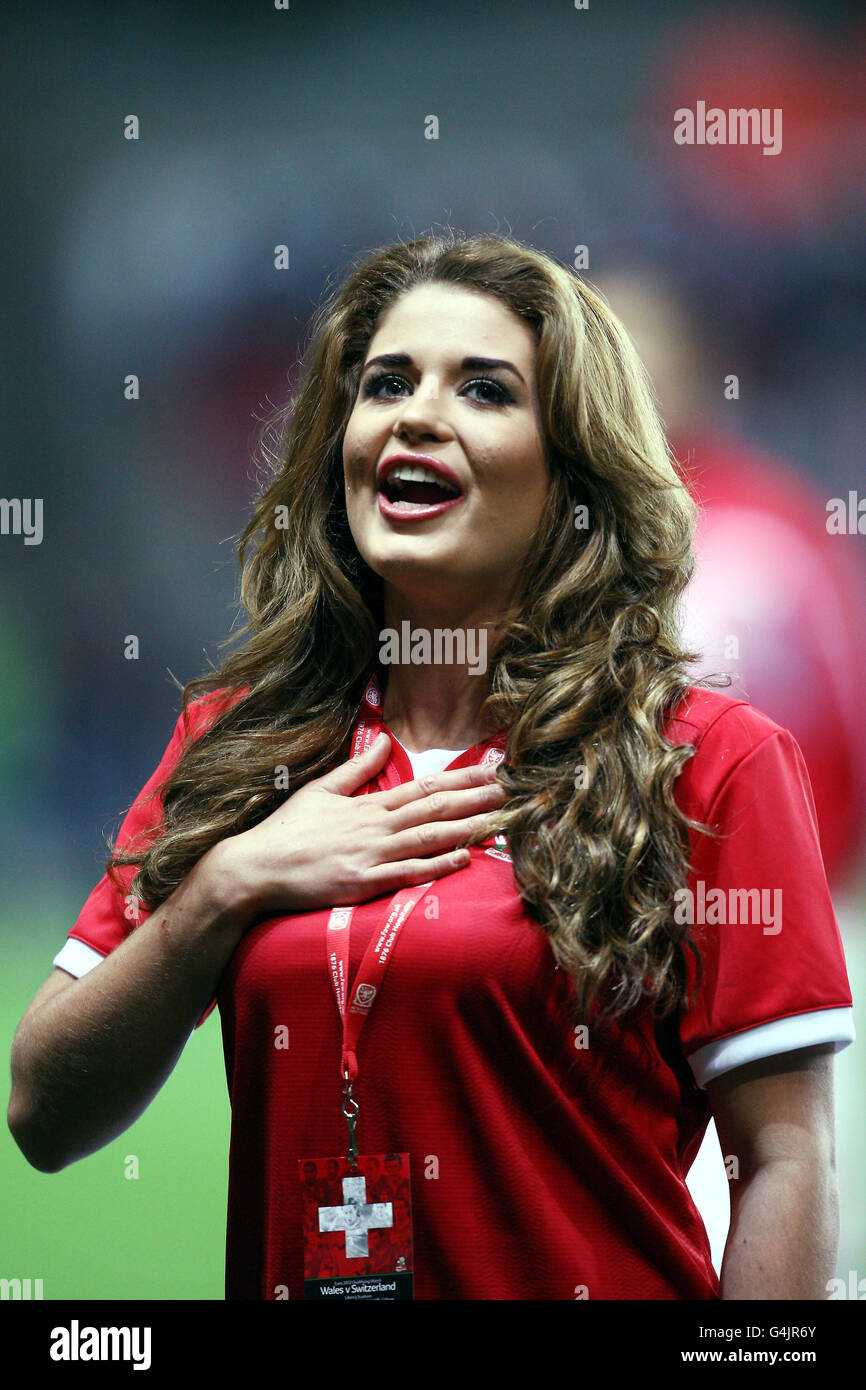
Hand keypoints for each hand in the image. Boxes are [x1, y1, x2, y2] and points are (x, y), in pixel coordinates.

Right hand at [208, 731, 506, 916]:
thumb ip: (356, 768)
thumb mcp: (320, 790)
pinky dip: (437, 865)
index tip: (492, 770)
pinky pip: (407, 873)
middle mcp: (375, 826)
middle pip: (435, 808)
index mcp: (368, 805)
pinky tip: (464, 858)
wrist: (255, 868)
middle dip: (476, 798)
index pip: (424, 786)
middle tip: (514, 790)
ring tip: (500, 819)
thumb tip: (382, 741)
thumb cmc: (286, 831)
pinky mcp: (362, 883)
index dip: (461, 777)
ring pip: (429, 837)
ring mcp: (371, 854)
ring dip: (467, 827)